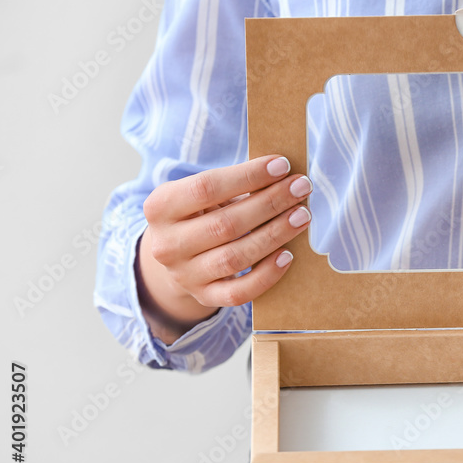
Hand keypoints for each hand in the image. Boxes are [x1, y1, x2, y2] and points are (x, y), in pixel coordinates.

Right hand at [137, 155, 312, 342]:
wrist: (177, 256)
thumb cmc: (199, 214)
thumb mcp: (201, 193)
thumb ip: (233, 183)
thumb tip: (282, 174)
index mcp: (160, 207)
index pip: (206, 187)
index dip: (247, 176)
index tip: (282, 165)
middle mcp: (167, 244)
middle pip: (225, 224)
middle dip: (270, 204)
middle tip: (301, 188)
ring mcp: (184, 275)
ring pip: (235, 257)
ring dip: (274, 235)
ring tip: (302, 216)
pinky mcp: (204, 296)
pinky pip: (238, 292)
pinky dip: (266, 275)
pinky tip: (288, 256)